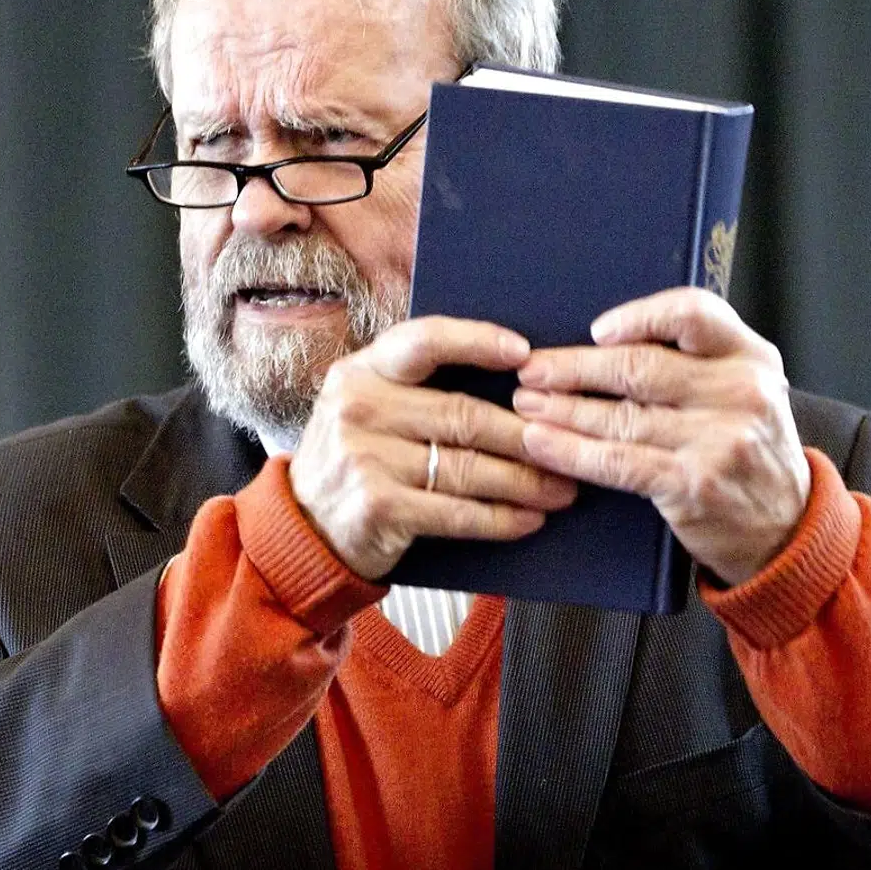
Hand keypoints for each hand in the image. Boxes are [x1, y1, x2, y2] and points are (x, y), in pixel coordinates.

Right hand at [290, 316, 578, 580]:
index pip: (425, 341)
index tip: (526, 354)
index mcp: (359, 372)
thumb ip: (416, 388)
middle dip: (525, 434)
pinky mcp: (377, 507)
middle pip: (463, 414)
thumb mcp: (366, 408)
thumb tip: (514, 385)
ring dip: (524, 481)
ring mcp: (364, 458)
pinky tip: (528, 519)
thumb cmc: (355, 460)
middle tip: (567, 444)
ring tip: (561, 488)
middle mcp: (358, 408)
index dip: (478, 342)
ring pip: (467, 467)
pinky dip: (500, 518)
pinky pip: (456, 512)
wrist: (302, 528)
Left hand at [513, 287, 810, 585]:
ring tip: (525, 404)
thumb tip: (602, 340)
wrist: (786, 527)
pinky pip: (617, 461)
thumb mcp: (741, 390)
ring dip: (561, 409)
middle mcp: (741, 392)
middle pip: (640, 366)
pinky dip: (571, 451)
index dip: (638, 316)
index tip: (596, 329)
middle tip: (531, 369)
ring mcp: (720, 439)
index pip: (694, 313)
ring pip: (621, 416)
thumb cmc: (745, 447)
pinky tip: (541, 442)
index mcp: (751, 356)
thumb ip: (694, 359)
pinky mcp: (694, 484)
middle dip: (574, 368)